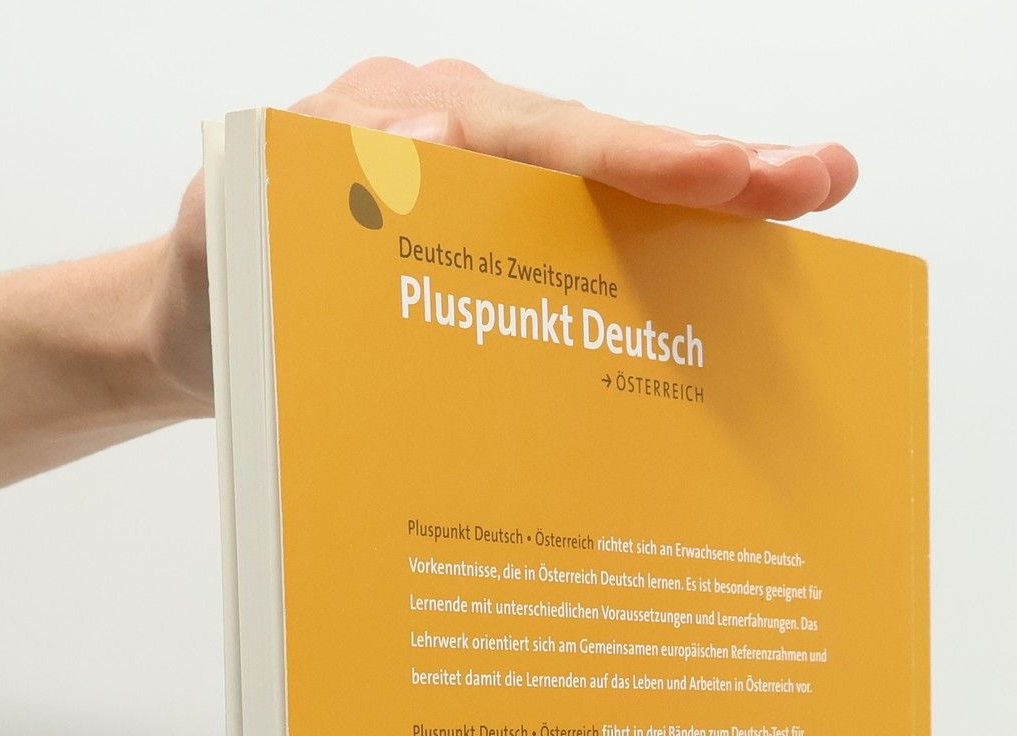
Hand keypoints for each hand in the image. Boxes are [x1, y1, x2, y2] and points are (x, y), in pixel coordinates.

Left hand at [144, 58, 860, 409]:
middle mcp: (456, 132)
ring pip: (607, 185)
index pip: (536, 137)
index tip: (722, 171)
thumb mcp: (227, 245)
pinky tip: (740, 258)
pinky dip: (660, 243)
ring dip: (709, 198)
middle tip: (817, 176)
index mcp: (398, 124)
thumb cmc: (214, 298)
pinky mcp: (498, 234)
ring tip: (805, 193)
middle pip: (599, 145)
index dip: (635, 157)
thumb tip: (418, 152)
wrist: (199, 330)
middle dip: (713, 161)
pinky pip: (587, 234)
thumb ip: (290, 200)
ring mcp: (485, 179)